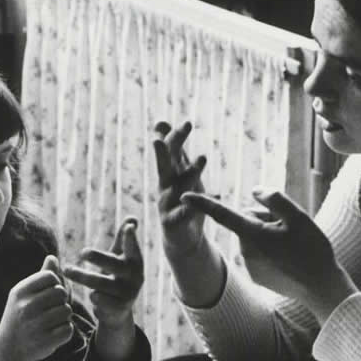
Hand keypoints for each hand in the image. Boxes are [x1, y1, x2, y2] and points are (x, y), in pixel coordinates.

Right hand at [0, 255, 74, 360]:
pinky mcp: (45, 341)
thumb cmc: (19, 316)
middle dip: (60, 301)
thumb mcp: (23, 295)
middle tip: (51, 310)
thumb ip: (40, 276)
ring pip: (67, 310)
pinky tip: (53, 333)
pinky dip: (64, 331)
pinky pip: (68, 329)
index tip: (47, 294)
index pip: (51, 276)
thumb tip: (53, 257)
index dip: (54, 284)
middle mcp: (26, 307)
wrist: (8, 349)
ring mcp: (36, 325)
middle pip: (61, 292)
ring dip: (63, 316)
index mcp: (20, 292)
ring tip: (51, 321)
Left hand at [63, 218, 144, 328]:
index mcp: (135, 261)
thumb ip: (125, 238)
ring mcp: (128, 293)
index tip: (128, 227)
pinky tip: (90, 296)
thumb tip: (132, 218)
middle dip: (99, 257)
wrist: (120, 310)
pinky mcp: (120, 307)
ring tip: (66, 269)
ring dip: (82, 276)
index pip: (133, 247)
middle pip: (114, 264)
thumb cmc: (118, 275)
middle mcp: (135, 276)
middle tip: (83, 251)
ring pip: (101, 283)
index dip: (131, 237)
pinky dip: (93, 296)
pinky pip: (100, 300)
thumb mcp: (122, 257)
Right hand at [152, 121, 208, 259]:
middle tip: (158, 139)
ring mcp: (167, 205)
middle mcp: (165, 186)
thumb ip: (174, 151)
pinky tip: (198, 199)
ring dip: (190, 172)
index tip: (187, 123)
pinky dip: (188, 207)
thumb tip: (161, 123)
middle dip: (163, 152)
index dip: (177, 137)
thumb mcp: (179, 173)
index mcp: (169, 172)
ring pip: (177, 187)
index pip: (171, 151)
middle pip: (164, 166)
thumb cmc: (182, 200)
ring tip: (203, 158)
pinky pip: (182, 214)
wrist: (181, 238)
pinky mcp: (172, 223)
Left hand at [181, 187, 356, 321]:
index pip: (222, 214)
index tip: (183, 195)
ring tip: (293, 245)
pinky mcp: (256, 276)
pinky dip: (270, 251)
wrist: (321, 287)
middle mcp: (245, 251)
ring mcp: (250, 266)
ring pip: (254, 237)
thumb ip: (273, 198)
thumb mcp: (298, 216)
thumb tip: (253, 191)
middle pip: (248, 221)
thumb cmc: (312, 249)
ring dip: (268, 235)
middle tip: (290, 229)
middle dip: (264, 219)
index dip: (202, 202)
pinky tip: (289, 258)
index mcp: (253, 235)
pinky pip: (258, 253)